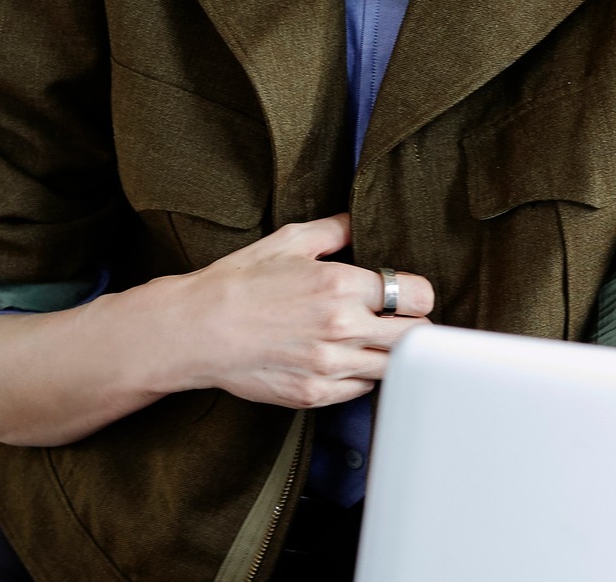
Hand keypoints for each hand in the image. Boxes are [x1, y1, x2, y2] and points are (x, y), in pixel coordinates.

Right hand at [145, 214, 436, 409]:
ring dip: (388, 353)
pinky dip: (361, 376)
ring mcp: (330, 366)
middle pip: (416, 337)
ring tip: (371, 340)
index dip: (416, 293)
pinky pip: (362, 391)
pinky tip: (344, 359)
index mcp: (342, 285)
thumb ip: (334, 230)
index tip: (406, 294)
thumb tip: (359, 223)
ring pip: (393, 368)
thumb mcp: (288, 241)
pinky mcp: (315, 393)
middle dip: (412, 325)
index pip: (418, 296)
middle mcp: (343, 328)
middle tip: (397, 319)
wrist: (197, 330)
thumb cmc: (238, 282)